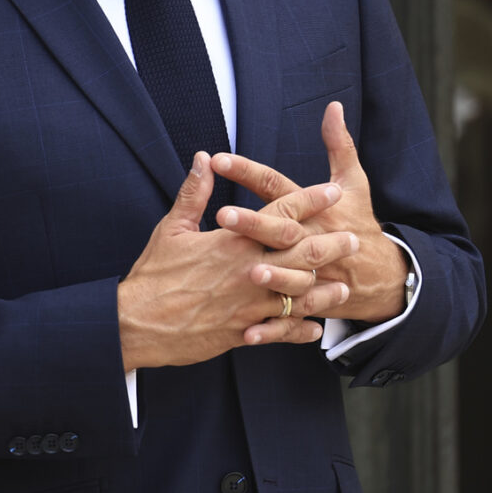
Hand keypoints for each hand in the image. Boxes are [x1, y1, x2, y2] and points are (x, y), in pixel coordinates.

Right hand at [117, 151, 352, 370]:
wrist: (137, 323)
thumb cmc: (153, 274)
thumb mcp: (171, 228)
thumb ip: (194, 193)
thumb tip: (203, 159)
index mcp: (234, 242)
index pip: (281, 214)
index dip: (309, 201)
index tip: (330, 191)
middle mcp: (248, 272)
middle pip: (303, 255)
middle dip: (331, 245)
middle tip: (354, 238)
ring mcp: (249, 305)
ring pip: (299, 297)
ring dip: (324, 292)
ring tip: (343, 286)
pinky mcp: (243, 333)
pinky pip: (281, 332)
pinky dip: (300, 331)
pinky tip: (313, 329)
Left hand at [211, 101, 408, 323]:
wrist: (385, 275)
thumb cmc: (359, 220)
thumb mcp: (354, 182)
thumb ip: (338, 144)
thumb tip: (333, 107)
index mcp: (313, 209)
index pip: (276, 185)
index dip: (248, 171)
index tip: (218, 157)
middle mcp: (310, 239)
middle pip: (280, 229)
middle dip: (253, 222)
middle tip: (222, 214)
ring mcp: (313, 275)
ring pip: (290, 275)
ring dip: (271, 273)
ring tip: (246, 268)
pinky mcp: (311, 304)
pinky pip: (289, 319)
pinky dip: (271, 329)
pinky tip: (245, 332)